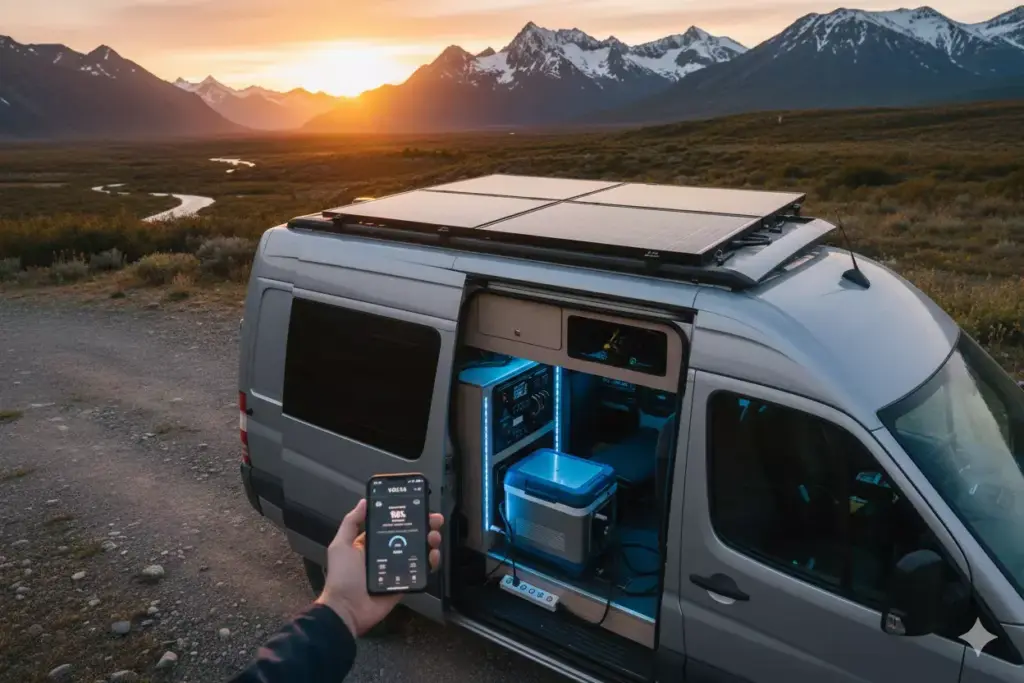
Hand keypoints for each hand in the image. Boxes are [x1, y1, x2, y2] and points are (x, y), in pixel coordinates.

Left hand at [316, 498, 443, 636]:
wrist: (348, 609)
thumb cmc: (343, 576)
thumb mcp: (341, 546)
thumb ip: (351, 523)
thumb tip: (364, 501)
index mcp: (370, 543)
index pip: (391, 524)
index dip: (405, 515)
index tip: (419, 506)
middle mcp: (385, 553)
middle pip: (409, 535)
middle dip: (424, 526)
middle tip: (435, 521)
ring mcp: (396, 568)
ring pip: (418, 551)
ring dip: (429, 542)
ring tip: (434, 537)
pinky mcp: (405, 582)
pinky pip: (421, 570)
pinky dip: (430, 562)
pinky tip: (433, 555)